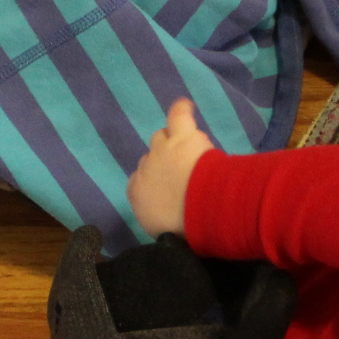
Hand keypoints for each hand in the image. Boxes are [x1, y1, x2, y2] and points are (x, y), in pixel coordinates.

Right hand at [128, 97, 215, 238]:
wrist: (202, 212)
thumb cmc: (184, 229)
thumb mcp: (164, 233)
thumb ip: (160, 217)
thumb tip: (166, 216)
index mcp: (137, 192)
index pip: (142, 181)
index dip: (157, 182)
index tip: (170, 190)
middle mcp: (145, 167)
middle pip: (151, 158)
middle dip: (165, 163)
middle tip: (183, 172)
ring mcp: (163, 149)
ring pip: (162, 137)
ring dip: (173, 142)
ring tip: (188, 149)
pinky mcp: (182, 136)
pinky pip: (178, 116)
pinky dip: (181, 110)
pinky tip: (185, 105)